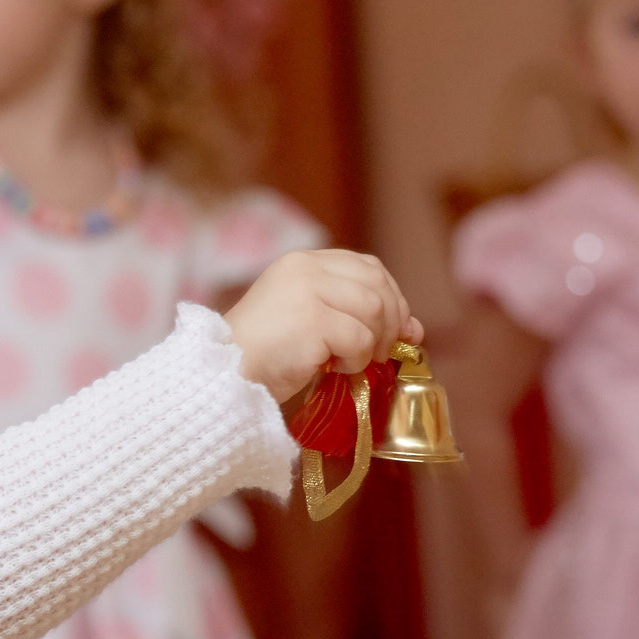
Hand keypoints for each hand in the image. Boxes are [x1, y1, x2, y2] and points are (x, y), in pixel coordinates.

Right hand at [223, 249, 421, 403]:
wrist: (223, 375)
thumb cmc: (265, 355)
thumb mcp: (312, 323)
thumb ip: (356, 316)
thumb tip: (415, 330)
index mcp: (302, 263)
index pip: (367, 266)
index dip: (391, 297)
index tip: (395, 329)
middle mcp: (304, 268)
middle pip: (376, 285)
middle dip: (390, 322)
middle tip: (377, 353)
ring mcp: (306, 291)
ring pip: (373, 310)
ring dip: (371, 344)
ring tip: (349, 363)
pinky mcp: (310, 320)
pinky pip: (358, 339)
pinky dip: (355, 361)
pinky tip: (333, 369)